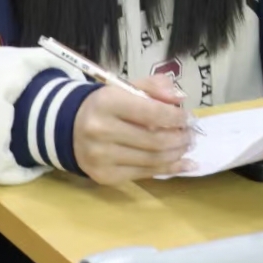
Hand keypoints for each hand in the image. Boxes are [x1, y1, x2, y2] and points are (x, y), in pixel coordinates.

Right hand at [72, 75, 191, 184]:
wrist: (70, 127)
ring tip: (186, 145)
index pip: (152, 113)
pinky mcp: (103, 176)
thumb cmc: (108, 105)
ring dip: (177, 153)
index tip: (188, 117)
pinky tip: (184, 164)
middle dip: (181, 137)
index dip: (177, 117)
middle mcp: (100, 131)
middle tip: (191, 134)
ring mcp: (100, 157)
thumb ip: (155, 86)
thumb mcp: (127, 87)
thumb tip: (180, 98)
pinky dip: (169, 169)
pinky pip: (145, 174)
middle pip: (155, 140)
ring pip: (152, 159)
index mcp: (107, 103)